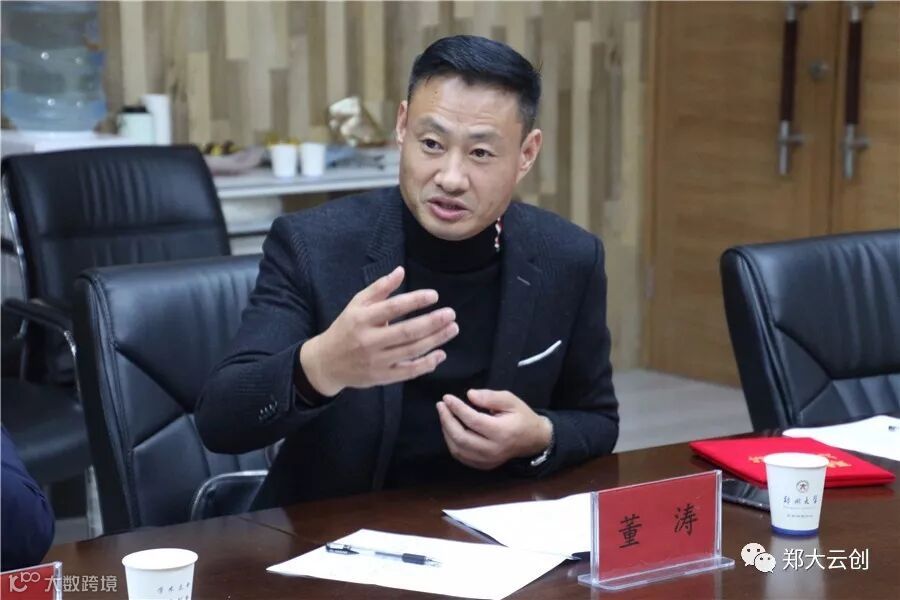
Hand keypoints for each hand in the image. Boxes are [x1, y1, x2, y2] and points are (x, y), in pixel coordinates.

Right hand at [300, 266, 458, 395]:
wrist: (326, 363)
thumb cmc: (345, 328)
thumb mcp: (356, 305)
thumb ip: (379, 288)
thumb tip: (400, 271)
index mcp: (362, 319)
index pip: (392, 308)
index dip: (415, 301)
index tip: (434, 295)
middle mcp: (369, 341)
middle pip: (406, 332)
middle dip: (432, 323)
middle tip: (451, 314)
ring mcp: (376, 361)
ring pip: (410, 351)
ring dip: (435, 340)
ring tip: (452, 329)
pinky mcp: (381, 377)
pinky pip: (408, 372)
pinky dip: (426, 364)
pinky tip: (441, 354)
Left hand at [436, 390, 552, 469]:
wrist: (534, 440)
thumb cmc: (522, 417)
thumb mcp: (511, 400)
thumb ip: (491, 397)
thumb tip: (469, 395)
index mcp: (502, 432)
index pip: (473, 421)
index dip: (457, 408)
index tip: (447, 397)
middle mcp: (493, 449)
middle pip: (461, 437)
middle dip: (447, 420)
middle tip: (440, 406)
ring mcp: (487, 460)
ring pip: (458, 449)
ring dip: (446, 431)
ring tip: (444, 415)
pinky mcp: (483, 465)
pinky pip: (461, 456)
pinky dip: (452, 442)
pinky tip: (450, 429)